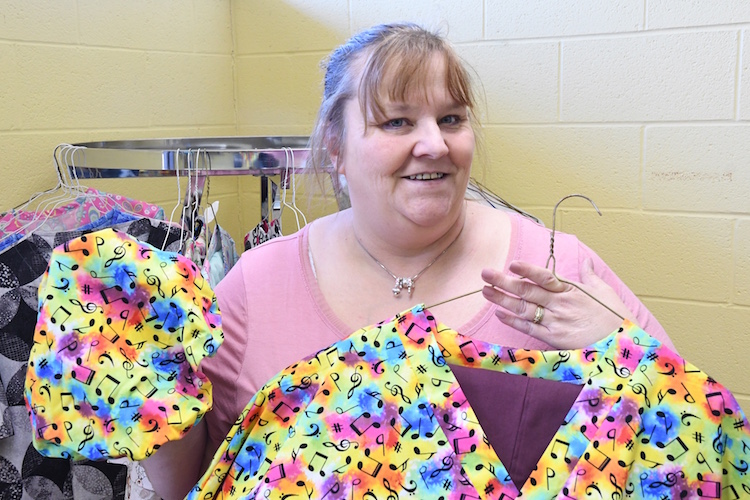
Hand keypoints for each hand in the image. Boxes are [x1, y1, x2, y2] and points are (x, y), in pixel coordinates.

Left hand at [481, 258, 634, 349]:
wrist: (622, 346)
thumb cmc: (614, 316)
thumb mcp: (604, 291)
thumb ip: (589, 276)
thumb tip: (586, 262)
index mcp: (571, 290)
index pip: (545, 277)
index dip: (528, 270)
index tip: (512, 264)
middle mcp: (560, 305)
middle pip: (527, 292)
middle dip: (504, 282)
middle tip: (485, 273)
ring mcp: (555, 322)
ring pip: (523, 309)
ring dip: (502, 299)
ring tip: (485, 290)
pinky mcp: (553, 339)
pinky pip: (528, 328)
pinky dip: (513, 321)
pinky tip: (499, 313)